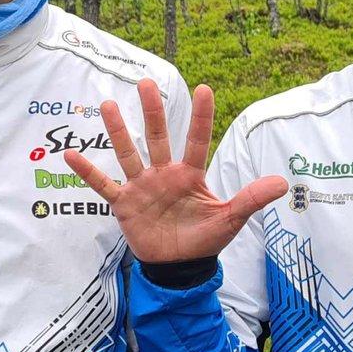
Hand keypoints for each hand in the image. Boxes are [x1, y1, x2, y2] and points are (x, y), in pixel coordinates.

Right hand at [63, 79, 287, 263]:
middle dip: (152, 112)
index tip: (204, 88)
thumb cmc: (204, 240)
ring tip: (108, 104)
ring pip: (128, 153)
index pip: (196, 140)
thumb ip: (250, 199)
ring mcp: (142, 186)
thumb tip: (282, 183)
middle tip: (146, 83)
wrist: (178, 267)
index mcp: (190, 175)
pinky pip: (103, 184)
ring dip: (118, 131)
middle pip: (157, 137)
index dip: (201, 116)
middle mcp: (164, 174)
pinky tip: (70, 154)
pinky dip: (87, 171)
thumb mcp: (229, 219)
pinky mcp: (124, 203)